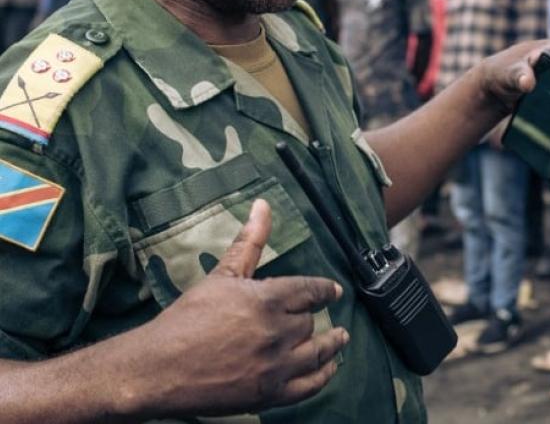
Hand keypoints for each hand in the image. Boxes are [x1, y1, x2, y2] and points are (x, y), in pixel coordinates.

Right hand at [131, 199, 347, 417]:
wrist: (157, 368)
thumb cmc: (186, 319)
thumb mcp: (221, 275)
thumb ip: (249, 242)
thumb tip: (263, 206)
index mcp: (267, 300)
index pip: (309, 291)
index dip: (324, 290)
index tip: (334, 291)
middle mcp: (277, 332)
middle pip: (309, 322)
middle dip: (311, 318)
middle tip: (318, 317)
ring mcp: (275, 366)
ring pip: (316, 352)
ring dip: (331, 345)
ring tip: (340, 338)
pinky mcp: (268, 394)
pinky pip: (308, 386)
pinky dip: (323, 376)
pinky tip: (329, 369)